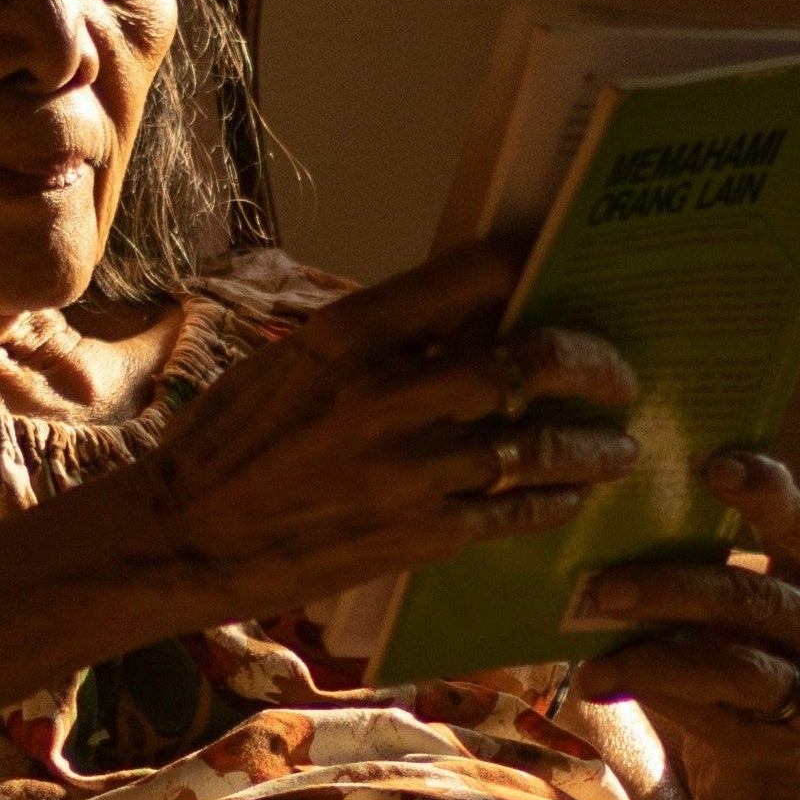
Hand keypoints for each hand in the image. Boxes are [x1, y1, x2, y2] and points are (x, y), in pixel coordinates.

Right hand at [129, 243, 639, 626]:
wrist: (181, 536)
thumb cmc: (231, 440)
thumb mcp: (294, 360)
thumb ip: (379, 337)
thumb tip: (471, 314)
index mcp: (350, 335)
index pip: (476, 273)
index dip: (532, 264)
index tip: (559, 269)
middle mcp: (386, 397)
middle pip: (530, 359)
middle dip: (593, 363)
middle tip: (617, 373)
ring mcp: (408, 471)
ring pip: (540, 446)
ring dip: (593, 445)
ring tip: (618, 445)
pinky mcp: (418, 536)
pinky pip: (515, 512)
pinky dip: (556, 501)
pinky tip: (573, 496)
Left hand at [567, 452, 799, 799]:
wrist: (770, 738)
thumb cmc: (741, 639)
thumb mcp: (737, 588)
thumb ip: (707, 549)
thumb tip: (617, 507)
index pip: (795, 520)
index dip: (761, 491)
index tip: (712, 466)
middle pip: (751, 598)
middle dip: (672, 590)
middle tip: (604, 587)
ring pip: (735, 667)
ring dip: (654, 659)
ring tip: (593, 658)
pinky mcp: (793, 739)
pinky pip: (717, 715)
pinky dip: (659, 697)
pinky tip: (608, 684)